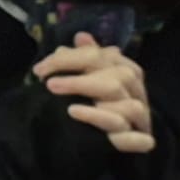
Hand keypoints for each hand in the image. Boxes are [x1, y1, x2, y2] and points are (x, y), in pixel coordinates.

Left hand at [37, 34, 154, 152]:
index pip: (102, 57)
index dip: (70, 59)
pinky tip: (79, 116)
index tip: (39, 69)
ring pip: (131, 106)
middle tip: (49, 85)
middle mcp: (137, 93)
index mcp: (127, 72)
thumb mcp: (84, 79)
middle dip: (81, 80)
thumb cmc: (91, 105)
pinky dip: (108, 125)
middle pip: (121, 77)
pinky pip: (134, 137)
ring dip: (99, 108)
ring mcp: (140, 119)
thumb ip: (83, 58)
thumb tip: (82, 37)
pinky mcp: (139, 141)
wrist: (94, 142)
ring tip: (68, 107)